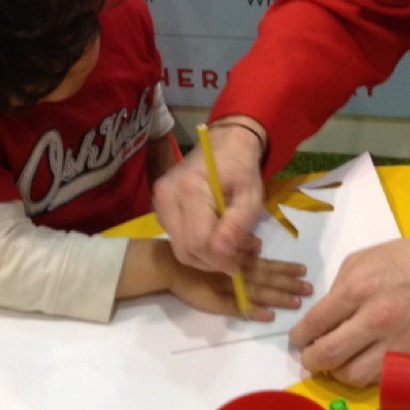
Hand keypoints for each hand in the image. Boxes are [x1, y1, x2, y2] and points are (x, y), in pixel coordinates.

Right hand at [151, 121, 265, 273]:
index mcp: (190, 188)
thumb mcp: (250, 195)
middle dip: (214, 262)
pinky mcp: (160, 208)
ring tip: (235, 246)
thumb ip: (237, 225)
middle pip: (185, 250)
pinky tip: (218, 236)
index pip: (198, 241)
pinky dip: (198, 246)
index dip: (219, 260)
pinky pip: (177, 238)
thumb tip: (222, 255)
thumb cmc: (241, 168)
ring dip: (207, 257)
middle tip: (241, 257)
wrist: (225, 144)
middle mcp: (167, 196)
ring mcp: (159, 202)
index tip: (240, 264)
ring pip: (180, 248)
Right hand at [169, 252, 312, 321]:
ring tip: (297, 302)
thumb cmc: (196, 254)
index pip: (266, 264)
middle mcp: (236, 273)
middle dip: (289, 284)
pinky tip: (268, 316)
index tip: (304, 270)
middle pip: (267, 279)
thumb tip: (259, 248)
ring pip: (257, 292)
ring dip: (278, 297)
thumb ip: (240, 251)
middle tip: (309, 289)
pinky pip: (237, 308)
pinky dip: (253, 312)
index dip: (285, 267)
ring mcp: (226, 288)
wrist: (170, 266)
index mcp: (239, 260)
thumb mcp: (219, 246)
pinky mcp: (215, 302)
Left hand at [288, 236, 409, 387]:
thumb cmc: (402, 260)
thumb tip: (321, 318)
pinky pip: (377, 379)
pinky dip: (363, 375)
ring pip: (352, 376)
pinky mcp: (409, 357)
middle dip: (311, 360)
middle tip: (310, 356)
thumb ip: (337, 289)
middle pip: (329, 356)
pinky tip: (360, 361)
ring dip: (337, 372)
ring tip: (336, 360)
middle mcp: (373, 319)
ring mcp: (393, 342)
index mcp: (357, 289)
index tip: (298, 339)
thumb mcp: (360, 260)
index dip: (299, 337)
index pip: (315, 324)